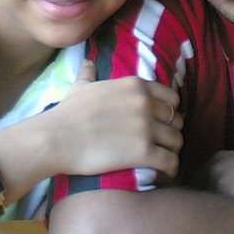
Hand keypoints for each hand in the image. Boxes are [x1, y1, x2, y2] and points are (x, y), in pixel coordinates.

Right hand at [47, 60, 182, 177]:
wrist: (57, 137)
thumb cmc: (68, 112)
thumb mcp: (81, 86)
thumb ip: (89, 73)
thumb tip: (87, 62)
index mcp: (135, 85)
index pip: (171, 97)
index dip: (169, 110)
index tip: (162, 121)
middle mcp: (145, 103)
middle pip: (176, 119)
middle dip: (172, 131)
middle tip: (163, 141)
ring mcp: (146, 128)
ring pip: (177, 140)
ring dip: (173, 150)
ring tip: (165, 156)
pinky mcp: (144, 152)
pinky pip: (171, 160)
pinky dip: (171, 167)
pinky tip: (165, 171)